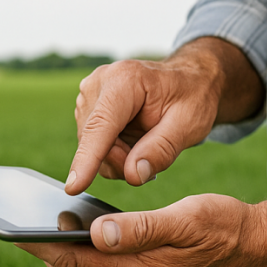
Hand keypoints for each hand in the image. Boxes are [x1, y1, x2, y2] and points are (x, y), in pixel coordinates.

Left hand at [17, 194, 266, 266]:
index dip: (37, 244)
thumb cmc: (224, 226)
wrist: (257, 250)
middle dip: (40, 247)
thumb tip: (97, 233)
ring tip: (32, 221)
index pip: (72, 262)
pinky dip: (82, 254)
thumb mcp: (186, 220)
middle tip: (11, 217)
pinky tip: (73, 231)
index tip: (9, 225)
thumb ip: (141, 228)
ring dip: (59, 251)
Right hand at [65, 37, 260, 194]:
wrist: (187, 81)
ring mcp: (88, 95)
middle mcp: (99, 83)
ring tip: (146, 144)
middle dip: (121, 160)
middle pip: (95, 142)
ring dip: (118, 157)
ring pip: (91, 147)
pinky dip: (112, 153)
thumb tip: (132, 175)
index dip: (87, 158)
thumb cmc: (191, 97)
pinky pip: (91, 146)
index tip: (74, 186)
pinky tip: (133, 143)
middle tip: (153, 154)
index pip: (101, 126)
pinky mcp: (85, 107)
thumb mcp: (189, 124)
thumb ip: (161, 150)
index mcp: (125, 80)